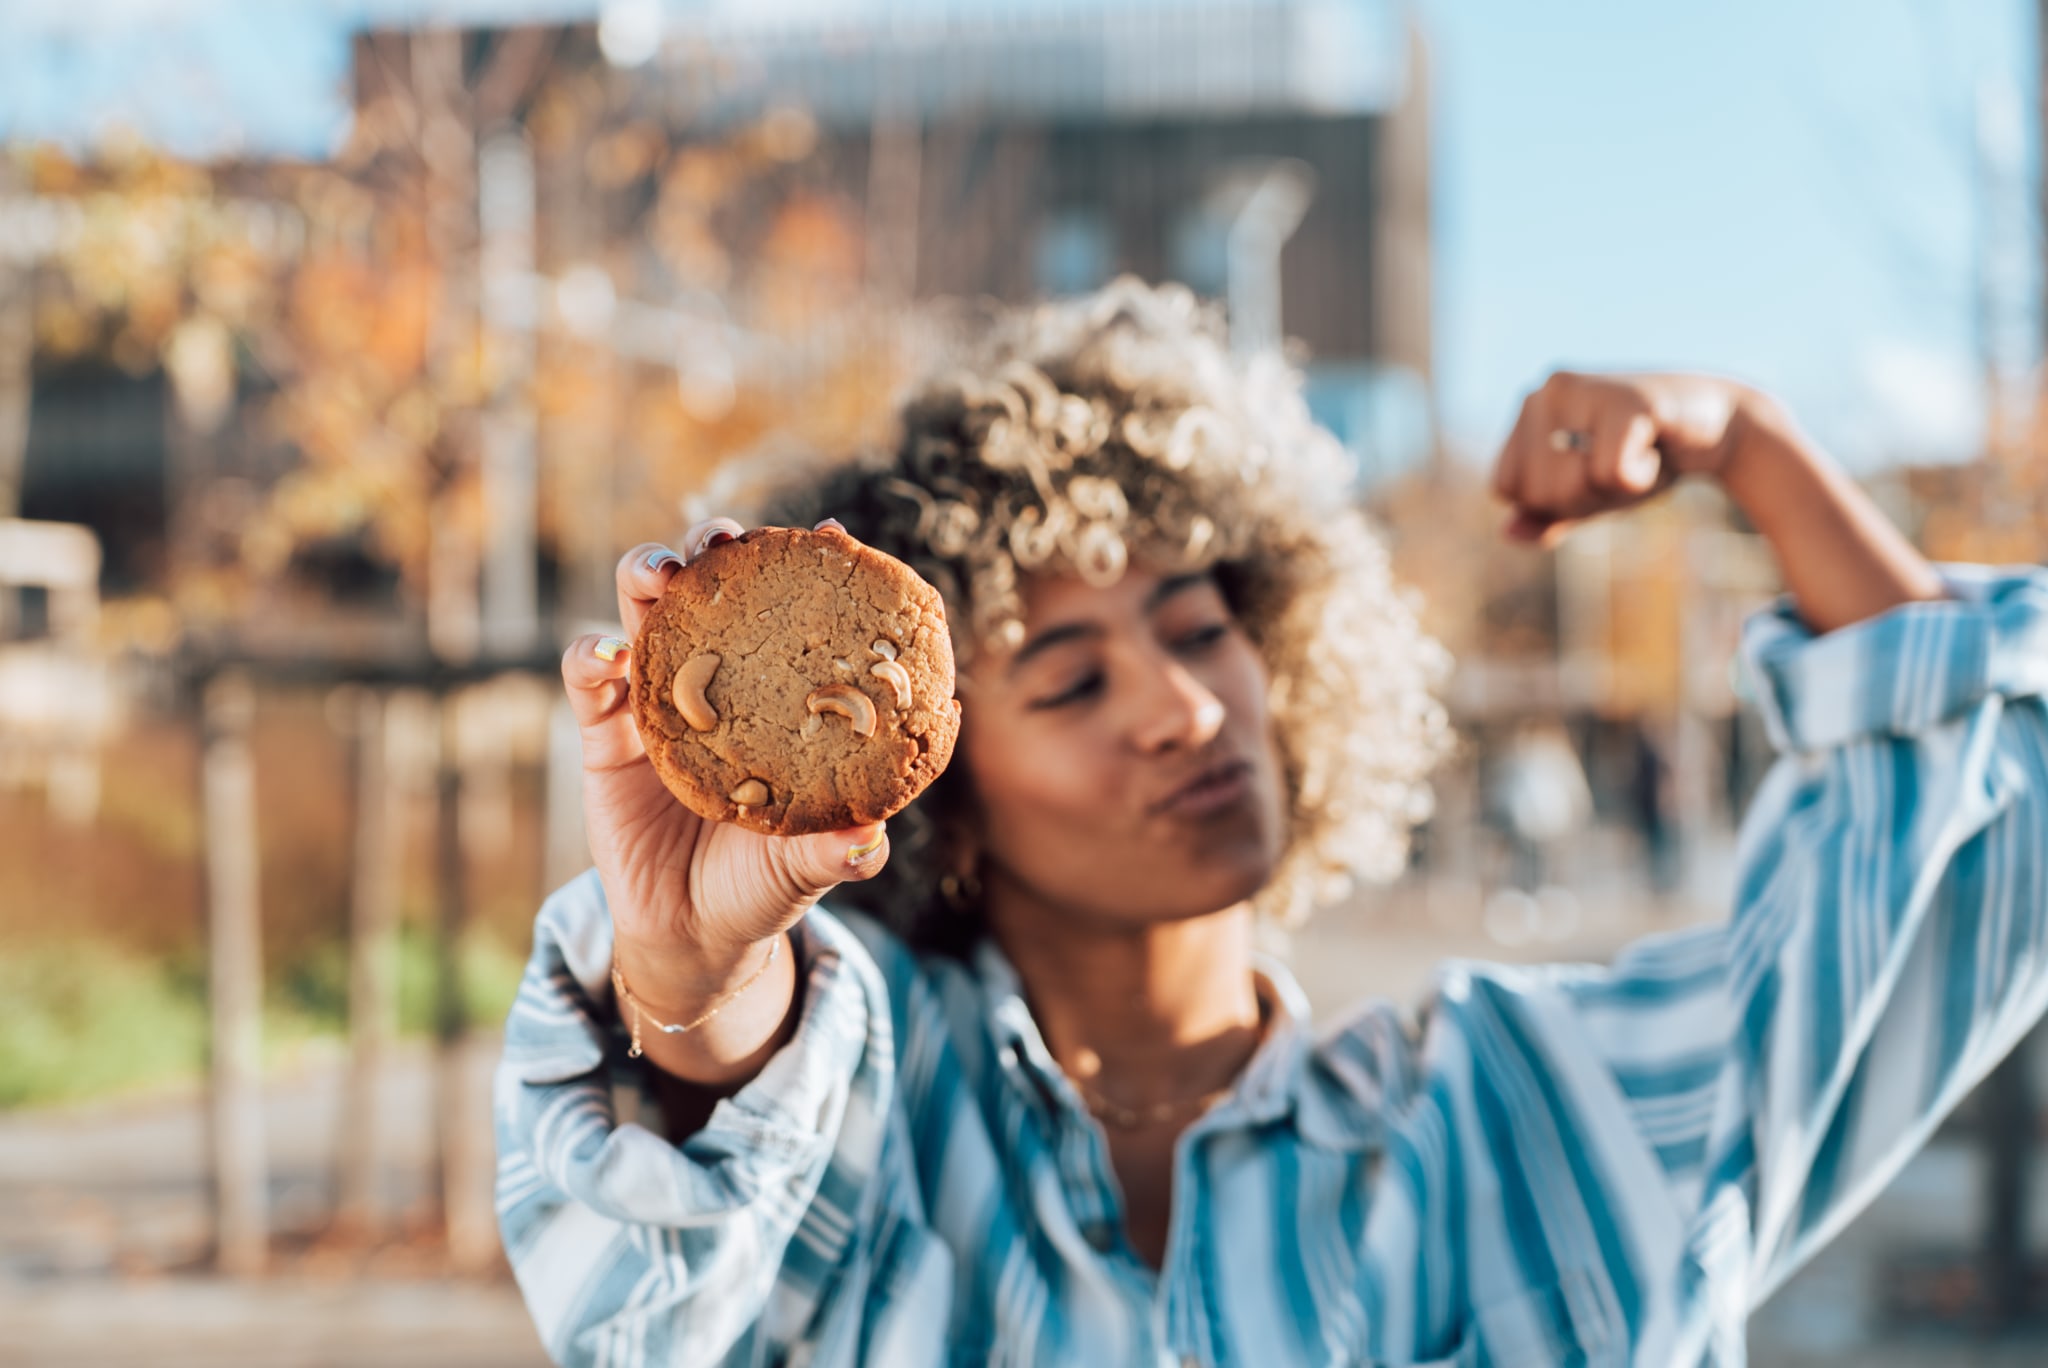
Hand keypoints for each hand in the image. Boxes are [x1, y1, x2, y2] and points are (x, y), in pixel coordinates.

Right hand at [561, 516, 888, 1011]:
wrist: (693, 934)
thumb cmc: (765, 885)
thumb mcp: (808, 868)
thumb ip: (839, 851)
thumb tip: (872, 841)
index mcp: (776, 694)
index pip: (793, 611)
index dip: (808, 565)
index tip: (827, 534)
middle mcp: (717, 680)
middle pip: (710, 587)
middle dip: (716, 546)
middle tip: (725, 538)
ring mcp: (656, 698)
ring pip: (644, 609)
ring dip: (648, 573)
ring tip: (661, 571)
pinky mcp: (602, 733)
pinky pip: (588, 679)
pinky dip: (589, 655)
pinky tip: (605, 654)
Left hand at [1490, 371, 1758, 545]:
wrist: (1721, 424)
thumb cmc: (1645, 456)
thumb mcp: (1589, 492)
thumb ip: (1547, 515)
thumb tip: (1508, 534)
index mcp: (1528, 410)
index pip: (1504, 488)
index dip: (1550, 501)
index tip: (1592, 472)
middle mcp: (1545, 390)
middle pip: (1537, 493)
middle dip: (1585, 497)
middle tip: (1623, 462)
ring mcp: (1581, 389)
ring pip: (1568, 486)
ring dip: (1613, 488)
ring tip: (1638, 453)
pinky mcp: (1624, 399)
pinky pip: (1610, 473)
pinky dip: (1639, 479)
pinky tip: (1655, 450)